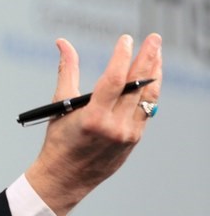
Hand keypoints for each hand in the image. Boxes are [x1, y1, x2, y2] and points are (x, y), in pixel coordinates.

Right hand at [25, 33, 162, 215]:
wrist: (65, 177)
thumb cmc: (58, 141)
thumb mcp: (61, 105)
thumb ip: (66, 71)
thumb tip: (63, 43)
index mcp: (92, 118)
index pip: (114, 80)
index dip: (122, 56)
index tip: (126, 39)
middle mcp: (114, 127)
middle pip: (137, 85)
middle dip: (148, 58)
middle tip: (154, 39)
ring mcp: (127, 134)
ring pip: (147, 97)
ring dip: (154, 73)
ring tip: (157, 54)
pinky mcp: (134, 140)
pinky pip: (147, 110)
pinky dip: (149, 92)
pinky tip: (150, 79)